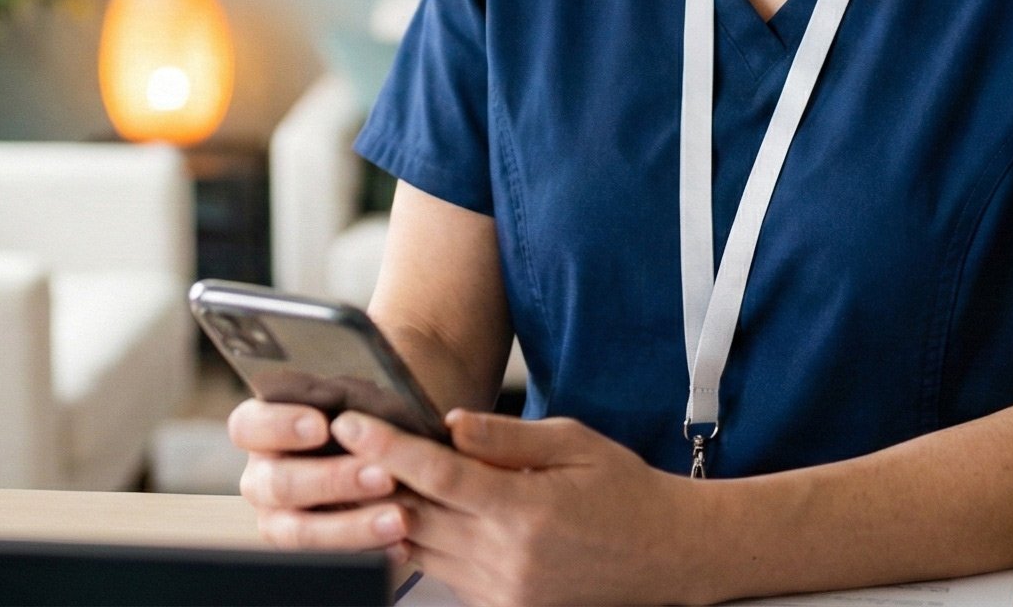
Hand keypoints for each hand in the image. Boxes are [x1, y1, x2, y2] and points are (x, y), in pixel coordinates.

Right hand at [228, 398, 408, 564]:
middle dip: (333, 480)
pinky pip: (325, 560)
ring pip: (298, 531)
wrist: (372, 470)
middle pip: (278, 483)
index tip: (322, 426)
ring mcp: (275, 518)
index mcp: (260, 432)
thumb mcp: (350, 407)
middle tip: (383, 476)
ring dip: (352, 525)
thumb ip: (348, 401)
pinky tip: (398, 545)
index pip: (247, 427)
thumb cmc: (356, 427)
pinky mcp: (299, 552)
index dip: (280, 426)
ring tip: (398, 519)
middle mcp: (260, 477)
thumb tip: (371, 398)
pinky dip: (365, 551)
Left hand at [332, 407, 705, 606]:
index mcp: (526, 511)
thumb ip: (506, 437)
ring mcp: (504, 592)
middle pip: (416, 515)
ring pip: (422, 549)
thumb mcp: (573, 443)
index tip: (352, 424)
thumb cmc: (625, 491)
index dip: (387, 448)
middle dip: (376, 478)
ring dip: (395, 511)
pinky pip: (445, 574)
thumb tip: (450, 423)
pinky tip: (423, 512)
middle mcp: (509, 559)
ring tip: (376, 474)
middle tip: (345, 444)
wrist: (667, 554)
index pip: (437, 475)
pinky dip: (426, 542)